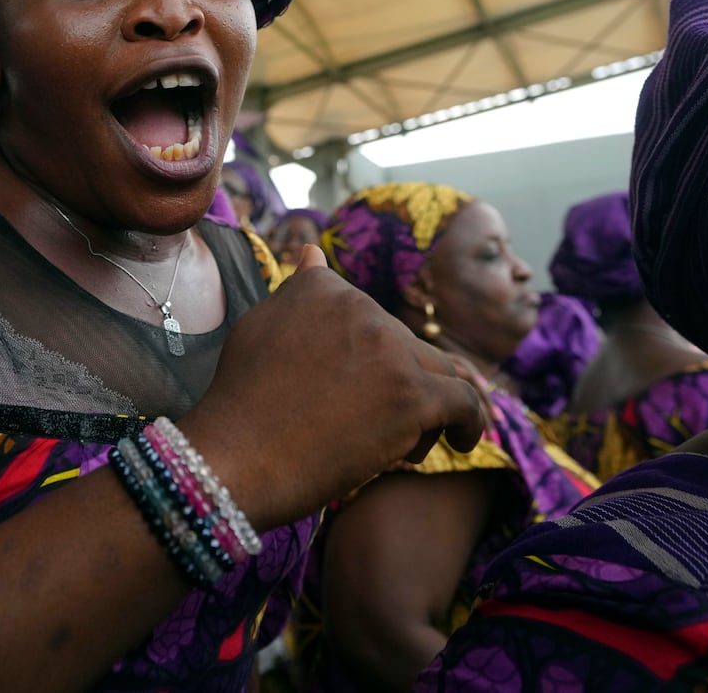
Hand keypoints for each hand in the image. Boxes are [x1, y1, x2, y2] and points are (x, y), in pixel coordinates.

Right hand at [181, 246, 486, 530]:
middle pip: (408, 346)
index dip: (374, 359)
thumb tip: (313, 249)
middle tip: (379, 428)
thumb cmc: (241, 404)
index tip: (363, 389)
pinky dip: (471, 423)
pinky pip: (464, 402)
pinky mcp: (412, 396)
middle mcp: (360, 307)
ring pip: (440, 371)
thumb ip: (298, 292)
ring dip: (434, 405)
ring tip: (421, 437)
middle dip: (401, 386)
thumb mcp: (259, 327)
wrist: (237, 457)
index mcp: (322, 287)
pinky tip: (464, 442)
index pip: (373, 318)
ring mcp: (389, 350)